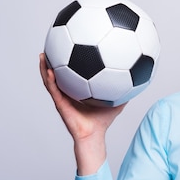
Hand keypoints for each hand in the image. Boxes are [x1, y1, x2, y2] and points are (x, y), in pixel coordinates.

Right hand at [39, 53, 124, 174]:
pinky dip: (50, 79)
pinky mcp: (60, 104)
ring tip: (42, 55)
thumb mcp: (116, 100)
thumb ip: (124, 88)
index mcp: (78, 89)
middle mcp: (68, 92)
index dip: (68, 60)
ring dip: (45, 68)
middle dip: (53, 60)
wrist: (94, 134)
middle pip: (58, 73)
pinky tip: (50, 70)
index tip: (69, 46)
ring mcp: (62, 97)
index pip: (71, 72)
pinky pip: (53, 90)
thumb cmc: (103, 120)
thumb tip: (137, 77)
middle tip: (52, 46)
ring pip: (50, 80)